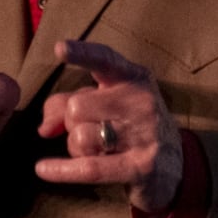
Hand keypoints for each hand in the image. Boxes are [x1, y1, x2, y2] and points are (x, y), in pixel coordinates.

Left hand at [35, 39, 182, 212]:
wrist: (174, 165)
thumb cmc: (129, 125)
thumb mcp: (103, 104)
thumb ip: (67, 104)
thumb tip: (45, 128)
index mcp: (133, 77)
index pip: (105, 60)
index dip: (82, 53)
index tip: (59, 48)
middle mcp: (141, 102)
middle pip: (76, 107)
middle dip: (70, 122)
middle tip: (88, 128)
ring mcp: (145, 134)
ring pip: (80, 136)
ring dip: (76, 147)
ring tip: (96, 149)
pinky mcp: (141, 167)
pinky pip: (90, 167)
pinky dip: (62, 170)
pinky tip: (43, 169)